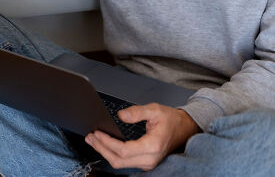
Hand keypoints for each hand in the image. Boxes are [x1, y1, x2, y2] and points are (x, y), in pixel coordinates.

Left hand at [84, 104, 199, 170]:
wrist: (185, 129)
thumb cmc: (171, 120)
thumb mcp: (155, 109)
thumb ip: (137, 112)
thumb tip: (121, 115)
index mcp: (153, 146)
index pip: (124, 150)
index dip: (107, 142)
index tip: (97, 132)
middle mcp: (150, 159)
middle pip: (119, 160)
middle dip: (101, 148)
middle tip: (90, 136)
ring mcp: (148, 164)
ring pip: (120, 164)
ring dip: (105, 152)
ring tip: (93, 140)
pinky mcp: (145, 163)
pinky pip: (125, 163)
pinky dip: (113, 154)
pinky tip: (105, 145)